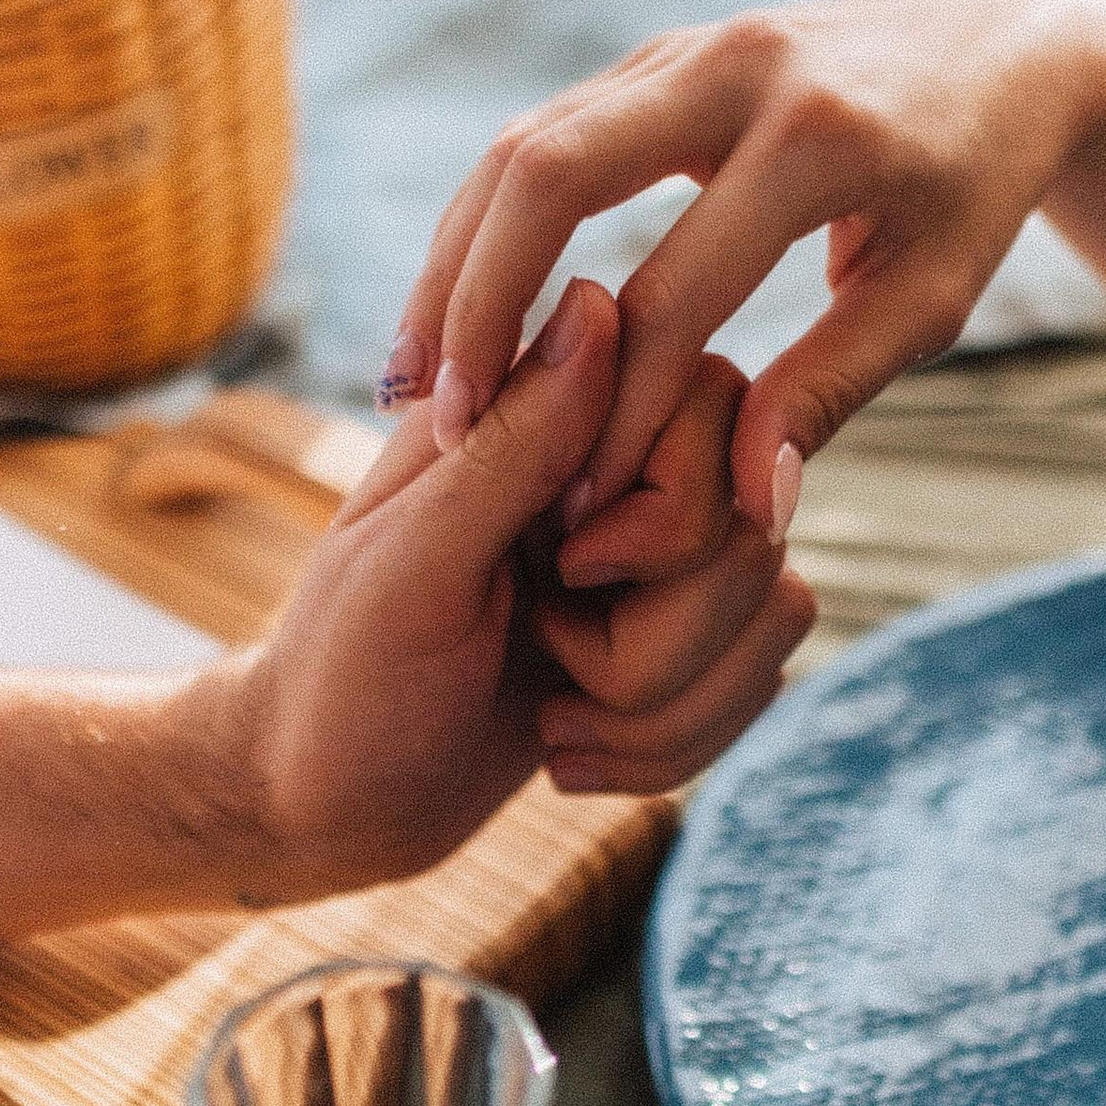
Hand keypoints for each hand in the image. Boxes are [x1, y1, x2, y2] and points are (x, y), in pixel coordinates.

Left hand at [217, 281, 813, 896]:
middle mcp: (618, 471)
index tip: (556, 569)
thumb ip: (514, 443)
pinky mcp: (682, 640)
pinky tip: (570, 753)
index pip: (711, 404)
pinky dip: (669, 748)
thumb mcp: (411, 564)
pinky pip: (761, 678)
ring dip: (661, 708)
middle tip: (543, 654)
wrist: (330, 805)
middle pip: (755, 524)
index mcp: (543, 415)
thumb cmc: (343, 678)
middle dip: (656, 642)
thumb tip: (600, 300)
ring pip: (776, 607)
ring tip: (553, 719)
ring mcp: (661, 559)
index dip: (663, 514)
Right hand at [381, 0, 1105, 543]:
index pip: (674, 296)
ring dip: (454, 264)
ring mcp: (683, 49)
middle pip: (549, 177)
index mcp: (817, 141)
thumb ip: (829, 392)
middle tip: (439, 424)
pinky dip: (485, 225)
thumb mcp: (930, 298)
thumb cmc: (973, 190)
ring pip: (520, 146)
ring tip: (414, 382)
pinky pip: (540, 136)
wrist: (1001, 42)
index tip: (580, 511)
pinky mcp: (656, 55)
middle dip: (478, 307)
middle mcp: (734, 71)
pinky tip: (455, 313)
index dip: (612, 415)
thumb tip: (742, 505)